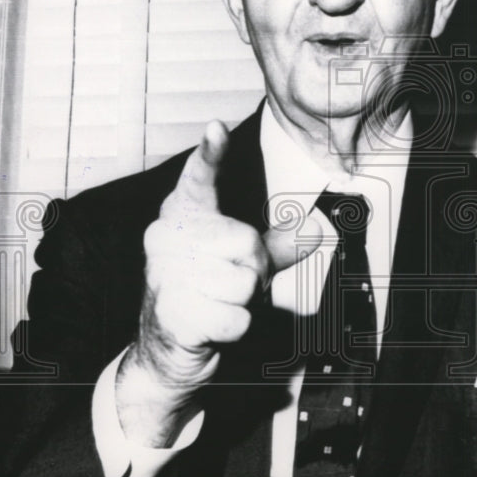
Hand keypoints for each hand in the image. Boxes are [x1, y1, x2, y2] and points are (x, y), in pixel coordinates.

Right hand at [115, 120, 320, 445]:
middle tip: (231, 282)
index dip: (210, 154)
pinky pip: (236, 317)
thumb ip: (278, 243)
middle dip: (253, 269)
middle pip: (246, 242)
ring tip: (217, 303)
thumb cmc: (204, 291)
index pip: (199, 178)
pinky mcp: (172, 314)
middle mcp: (166, 238)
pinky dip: (235, 327)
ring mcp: (164, 276)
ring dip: (243, 301)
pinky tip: (213, 325)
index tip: (217, 128)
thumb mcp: (243, 261)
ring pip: (244, 281)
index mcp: (184, 215)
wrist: (165, 347)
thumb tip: (312, 228)